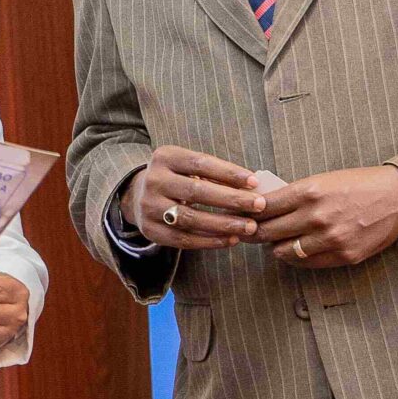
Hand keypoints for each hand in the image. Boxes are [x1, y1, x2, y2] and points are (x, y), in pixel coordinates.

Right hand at [125, 146, 265, 250]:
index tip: (254, 182)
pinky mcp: (150, 230)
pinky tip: (231, 240)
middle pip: (196, 191)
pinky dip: (209, 241)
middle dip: (231, 199)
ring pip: (190, 218)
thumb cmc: (177, 178)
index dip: (229, 173)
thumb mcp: (188, 167)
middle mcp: (153, 180)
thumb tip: (253, 187)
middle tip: (259, 205)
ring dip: (223, 223)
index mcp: (165, 157)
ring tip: (249, 227)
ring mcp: (149, 206)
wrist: (138, 195)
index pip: (200, 163)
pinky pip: (183, 239)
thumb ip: (214, 174)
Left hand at [254, 165, 397, 268]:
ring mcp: (330, 239)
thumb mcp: (323, 180)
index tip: (241, 216)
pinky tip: (296, 250)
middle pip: (267, 232)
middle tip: (248, 233)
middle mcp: (317, 217)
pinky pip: (307, 263)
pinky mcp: (344, 256)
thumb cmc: (359, 184)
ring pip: (284, 252)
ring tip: (276, 242)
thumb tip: (263, 206)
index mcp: (309, 192)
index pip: (263, 208)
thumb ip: (294, 195)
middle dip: (254, 233)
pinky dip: (296, 258)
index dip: (248, 214)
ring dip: (276, 248)